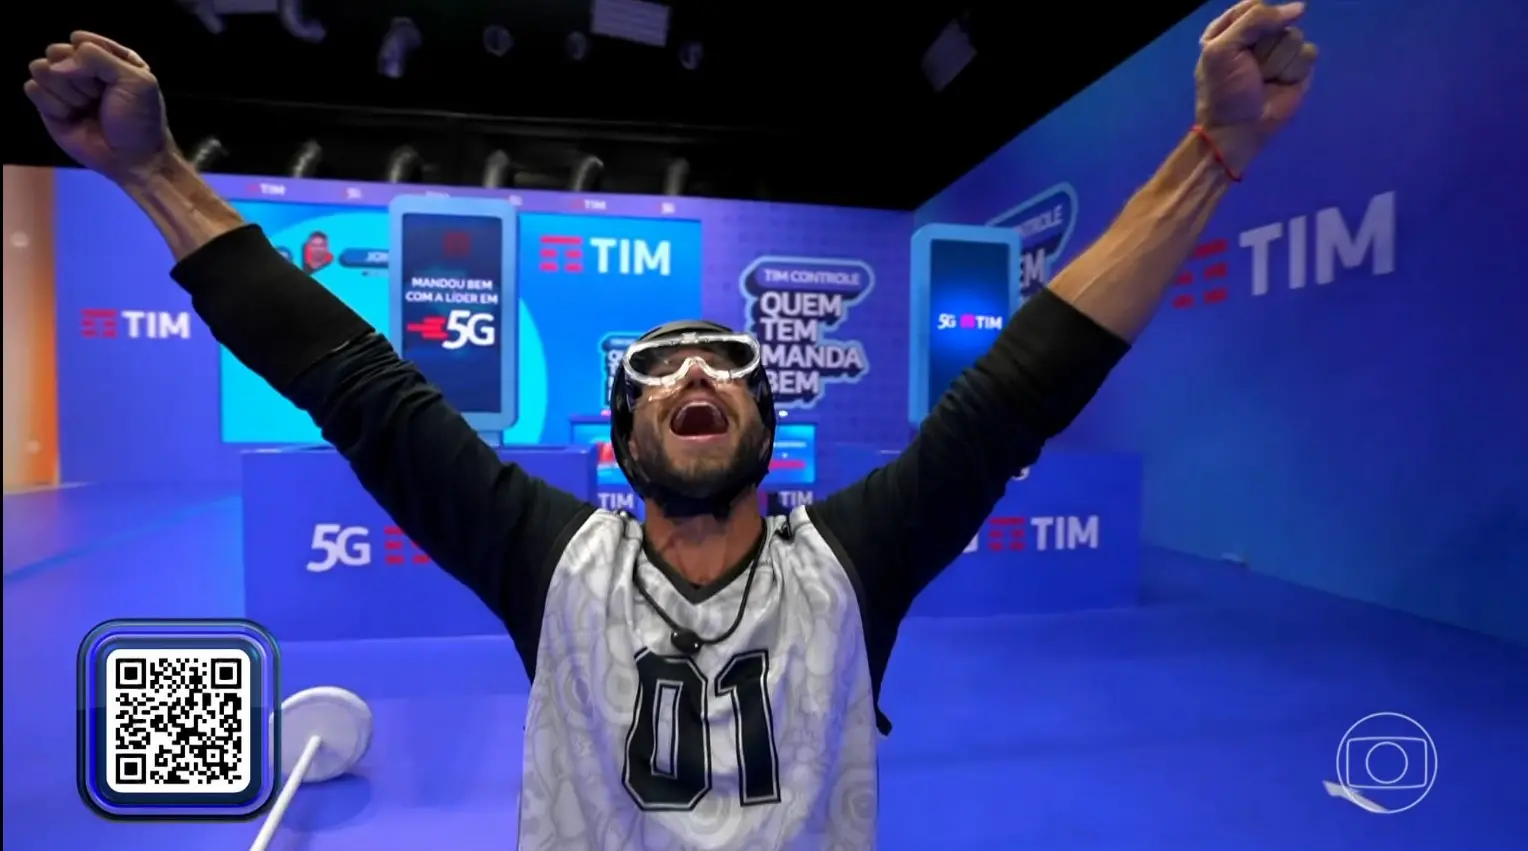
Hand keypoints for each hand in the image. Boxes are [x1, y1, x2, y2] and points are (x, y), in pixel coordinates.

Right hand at [23, 32, 174, 184]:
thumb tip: (55, 64)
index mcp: (109, 58)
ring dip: (65, 90)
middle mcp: (84, 69)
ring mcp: (64, 87)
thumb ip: (97, 58)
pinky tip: (70, 116)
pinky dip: (51, 103)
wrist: (133, 158)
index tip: (108, 78)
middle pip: (57, 51)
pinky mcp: (48, 106)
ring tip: (85, 106)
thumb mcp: (135, 80)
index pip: (82, 40)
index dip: (90, 58)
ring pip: (41, 68)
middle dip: (77, 75)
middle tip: (98, 96)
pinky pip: (32, 89)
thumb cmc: (139, 119)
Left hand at [1194, 0, 1317, 172]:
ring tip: (1263, 79)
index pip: (1254, 5)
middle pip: (1278, 19)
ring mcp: (1280, 51)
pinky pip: (1308, 53)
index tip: (1242, 45)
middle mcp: (1257, 37)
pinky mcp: (1298, 67)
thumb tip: (1300, 8)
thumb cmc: (1224, 90)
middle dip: (1264, 46)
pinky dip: (1293, 70)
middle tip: (1250, 67)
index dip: (1254, 22)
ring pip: (1294, 36)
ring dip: (1277, 61)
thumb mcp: (1224, 48)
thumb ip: (1256, 20)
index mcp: (1231, 29)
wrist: (1238, 129)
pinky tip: (1280, 84)